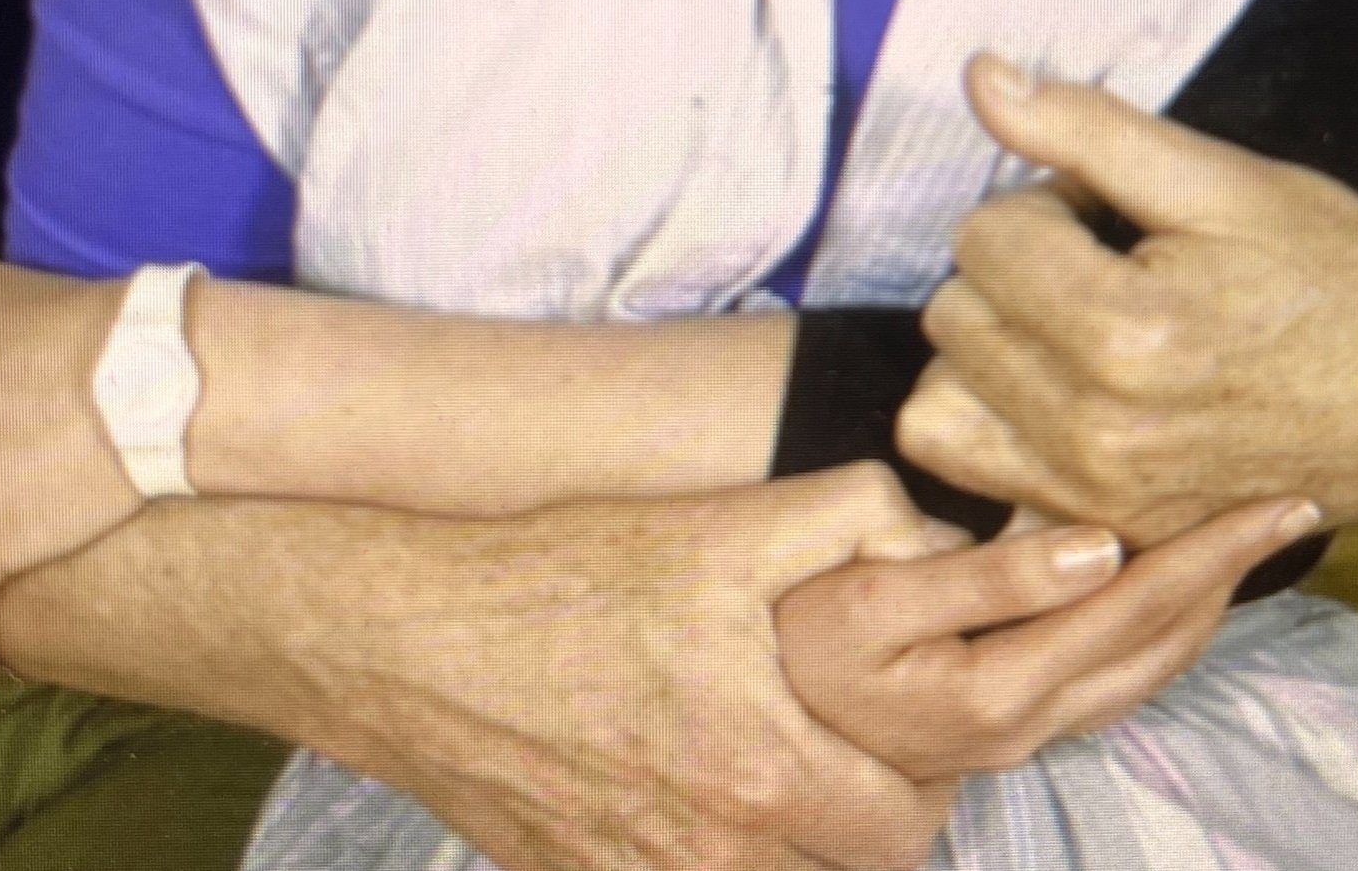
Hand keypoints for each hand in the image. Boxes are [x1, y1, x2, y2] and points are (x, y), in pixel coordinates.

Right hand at [312, 466, 966, 870]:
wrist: (419, 642)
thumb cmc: (572, 576)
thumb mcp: (722, 526)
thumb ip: (849, 520)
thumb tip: (938, 537)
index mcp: (762, 775)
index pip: (902, 830)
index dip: (920, 780)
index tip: (901, 731)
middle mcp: (711, 858)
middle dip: (864, 820)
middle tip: (847, 749)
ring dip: (792, 846)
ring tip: (775, 767)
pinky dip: (713, 857)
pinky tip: (694, 790)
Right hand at [778, 495, 1321, 776]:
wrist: (718, 724)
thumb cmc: (774, 641)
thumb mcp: (864, 595)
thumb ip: (981, 575)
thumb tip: (1095, 544)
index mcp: (1000, 691)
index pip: (1138, 603)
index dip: (1216, 548)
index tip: (1283, 499)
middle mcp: (1018, 728)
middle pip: (1158, 648)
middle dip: (1228, 576)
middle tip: (1290, 508)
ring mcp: (1004, 736)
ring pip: (1138, 674)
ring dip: (1198, 607)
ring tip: (1243, 544)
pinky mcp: (982, 726)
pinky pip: (1101, 679)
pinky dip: (1152, 630)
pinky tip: (1156, 594)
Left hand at [897, 61, 1357, 541]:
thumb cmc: (1328, 273)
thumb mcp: (1220, 179)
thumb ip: (1087, 129)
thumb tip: (980, 78)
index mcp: (1127, 336)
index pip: (983, 237)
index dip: (1044, 201)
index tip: (1111, 212)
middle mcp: (1098, 434)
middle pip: (955, 311)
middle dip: (1015, 269)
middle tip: (1105, 264)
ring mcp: (1099, 500)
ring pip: (938, 395)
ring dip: (989, 347)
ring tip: (1073, 326)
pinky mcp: (1104, 531)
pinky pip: (971, 468)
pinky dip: (992, 422)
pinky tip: (1056, 389)